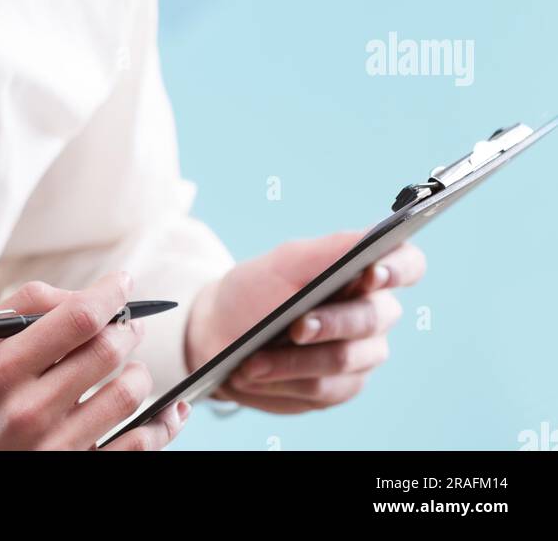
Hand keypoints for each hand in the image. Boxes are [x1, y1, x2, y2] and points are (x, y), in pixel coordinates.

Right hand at [0, 270, 190, 449]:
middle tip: (129, 326)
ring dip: (139, 372)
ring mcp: (54, 449)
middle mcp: (28, 411)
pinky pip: (139, 446)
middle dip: (128, 329)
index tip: (124, 282)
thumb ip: (24, 305)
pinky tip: (168, 410)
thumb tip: (84, 293)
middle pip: (107, 351)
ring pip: (128, 394)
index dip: (110, 293)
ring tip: (129, 368)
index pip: (77, 318)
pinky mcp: (77, 473)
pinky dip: (164, 423)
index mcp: (2, 370)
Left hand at [185, 229, 425, 414]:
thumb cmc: (257, 289)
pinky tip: (254, 373)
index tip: (372, 271)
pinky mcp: (338, 388)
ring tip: (254, 360)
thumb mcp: (285, 261)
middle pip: (374, 318)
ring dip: (296, 359)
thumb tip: (371, 238)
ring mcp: (359, 356)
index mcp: (366, 273)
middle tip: (296, 326)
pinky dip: (285, 379)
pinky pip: (322, 389)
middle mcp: (372, 315)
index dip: (399, 268)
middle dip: (332, 322)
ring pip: (345, 359)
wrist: (220, 333)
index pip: (408, 265)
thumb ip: (330, 250)